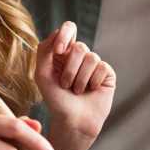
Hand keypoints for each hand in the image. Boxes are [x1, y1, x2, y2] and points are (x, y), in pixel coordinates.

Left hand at [35, 21, 115, 147]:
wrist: (72, 121)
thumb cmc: (55, 99)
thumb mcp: (42, 74)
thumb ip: (44, 51)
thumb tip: (57, 32)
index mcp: (63, 52)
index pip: (69, 28)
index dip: (65, 36)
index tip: (59, 50)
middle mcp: (80, 55)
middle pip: (79, 46)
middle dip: (70, 69)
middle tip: (65, 85)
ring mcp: (94, 64)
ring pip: (91, 57)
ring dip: (80, 78)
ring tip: (77, 91)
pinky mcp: (107, 73)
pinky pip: (102, 67)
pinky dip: (93, 82)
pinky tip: (91, 91)